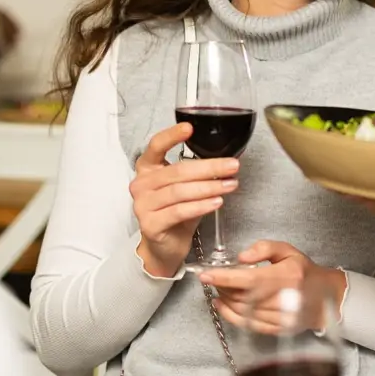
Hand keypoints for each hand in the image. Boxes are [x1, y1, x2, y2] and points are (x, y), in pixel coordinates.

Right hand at [130, 122, 238, 276]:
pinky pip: (179, 211)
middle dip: (210, 168)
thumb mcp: (187, 187)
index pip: (156, 146)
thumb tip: (229, 159)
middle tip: (233, 166)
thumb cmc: (177, 213)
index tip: (190, 128)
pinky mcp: (150, 225)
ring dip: (209, 187)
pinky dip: (201, 206)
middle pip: (177, 171)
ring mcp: (142, 205)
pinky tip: (217, 202)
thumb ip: (199, 172)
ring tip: (230, 185)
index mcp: (147, 169)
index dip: (172, 136)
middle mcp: (141, 185)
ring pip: (180, 191)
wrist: (165, 247)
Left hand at [199, 240, 346, 333]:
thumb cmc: (304, 272)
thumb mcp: (289, 251)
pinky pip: (246, 325)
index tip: (205, 275)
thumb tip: (241, 257)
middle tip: (214, 278)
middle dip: (222, 287)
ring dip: (225, 300)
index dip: (224, 278)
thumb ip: (265, 248)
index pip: (249, 279)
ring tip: (221, 289)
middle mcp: (285, 298)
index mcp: (287, 276)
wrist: (326, 298)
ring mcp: (281, 317)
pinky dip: (229, 315)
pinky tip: (222, 304)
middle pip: (241, 296)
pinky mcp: (278, 330)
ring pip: (241, 311)